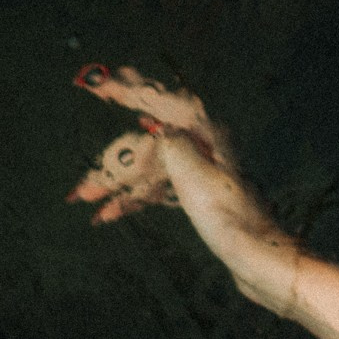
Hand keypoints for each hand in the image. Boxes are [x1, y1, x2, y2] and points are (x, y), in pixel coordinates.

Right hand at [67, 64, 305, 319]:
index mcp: (206, 132)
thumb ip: (169, 144)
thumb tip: (156, 130)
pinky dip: (133, 197)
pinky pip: (157, 188)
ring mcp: (200, 171)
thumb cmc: (228, 215)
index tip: (99, 80)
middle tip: (81, 176)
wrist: (256, 258)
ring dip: (116, 181)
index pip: (160, 101)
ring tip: (82, 198)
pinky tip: (106, 213)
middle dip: (113, 155)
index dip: (129, 89)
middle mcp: (204, 146)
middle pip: (148, 139)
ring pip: (148, 167)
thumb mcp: (193, 173)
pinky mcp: (197, 196)